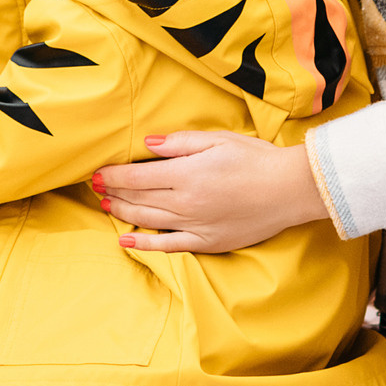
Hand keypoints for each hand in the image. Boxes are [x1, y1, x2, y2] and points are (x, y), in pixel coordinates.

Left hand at [92, 132, 330, 253]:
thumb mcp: (217, 140)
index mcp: (186, 174)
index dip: (113, 175)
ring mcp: (195, 226)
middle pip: (138, 198)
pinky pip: (168, 246)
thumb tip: (148, 145)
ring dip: (123, 212)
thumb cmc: (256, 159)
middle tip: (95, 187)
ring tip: (106, 205)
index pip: (137, 177)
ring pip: (148, 220)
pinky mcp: (206, 242)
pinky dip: (144, 244)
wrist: (290, 190)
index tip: (97, 172)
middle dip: (113, 192)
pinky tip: (126, 240)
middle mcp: (185, 203)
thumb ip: (179, 143)